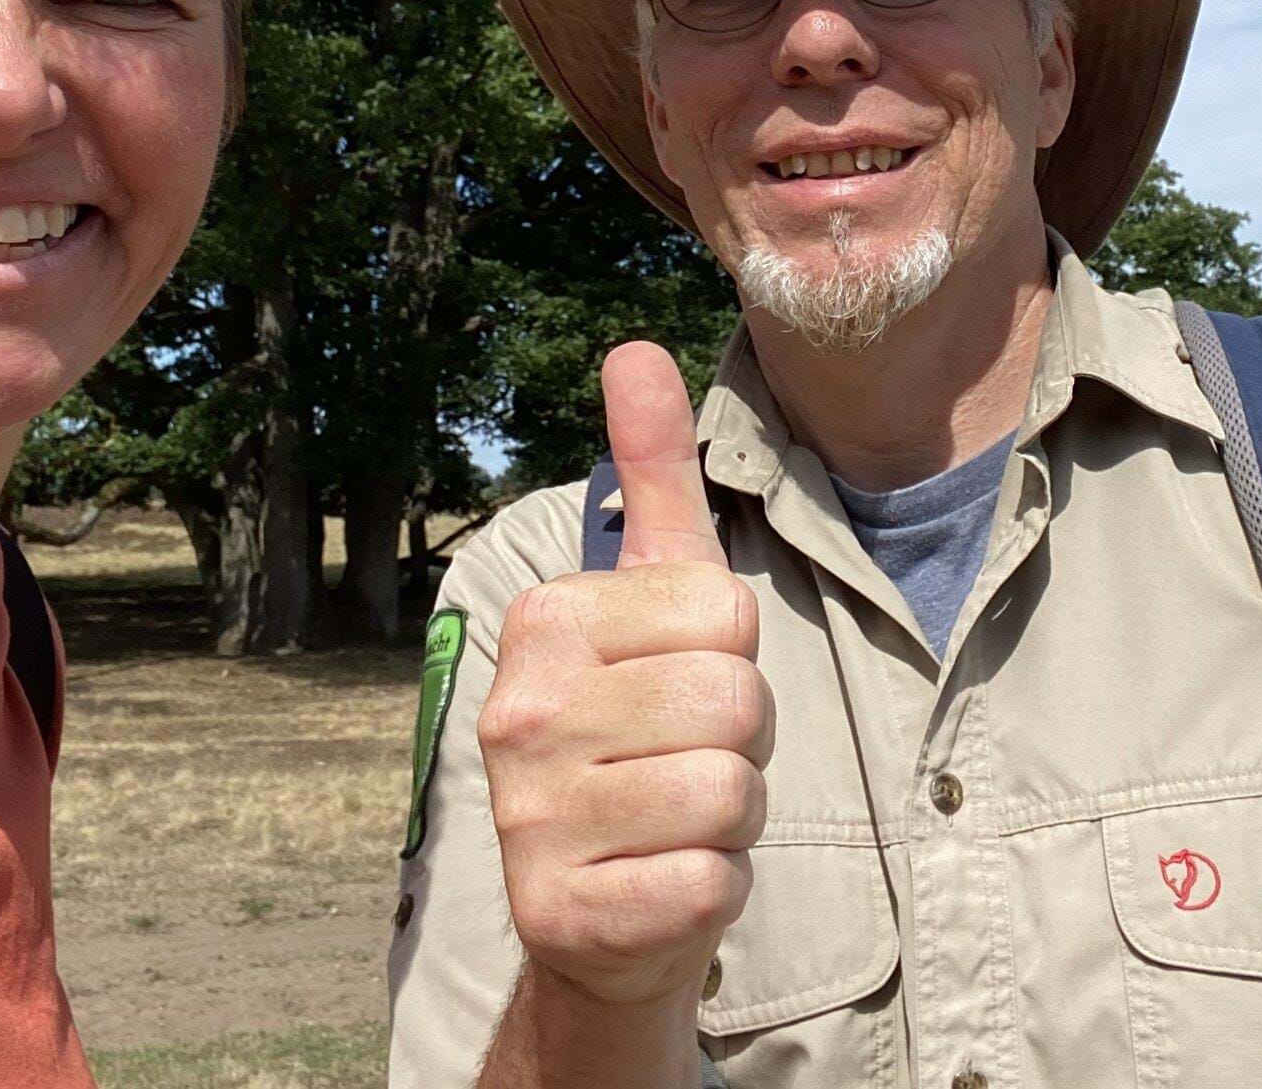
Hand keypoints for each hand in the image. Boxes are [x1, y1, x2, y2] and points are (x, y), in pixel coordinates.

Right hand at [478, 342, 773, 1013]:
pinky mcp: (565, 915)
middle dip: (743, 740)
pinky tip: (661, 882)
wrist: (600, 913)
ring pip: (732, 792)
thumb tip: (637, 346)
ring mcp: (531, 820)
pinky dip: (714, 890)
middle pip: (738, 702)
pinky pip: (715, 882)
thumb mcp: (655, 597)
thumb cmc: (645, 731)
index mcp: (543, 622)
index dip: (735, 657)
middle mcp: (519, 714)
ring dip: (732, 815)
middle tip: (682, 760)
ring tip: (673, 819)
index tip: (679, 685)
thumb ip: (652, 472)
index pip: (730, 613)